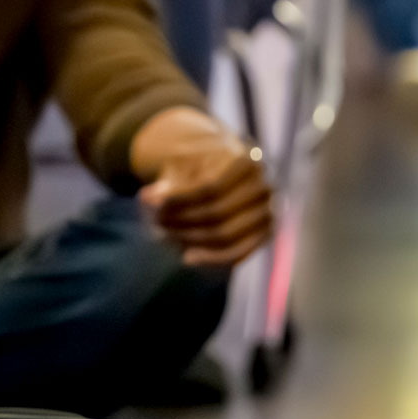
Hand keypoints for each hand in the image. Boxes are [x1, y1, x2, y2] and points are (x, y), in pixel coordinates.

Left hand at [132, 109, 272, 267]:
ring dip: (191, 240)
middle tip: (157, 224)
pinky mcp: (267, 232)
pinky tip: (187, 258)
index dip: (179, 200)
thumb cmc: (200, 165)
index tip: (152, 204)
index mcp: (246, 160)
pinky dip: (211, 259)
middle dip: (182, 222)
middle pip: (217, 213)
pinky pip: (238, 252)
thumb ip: (167, 180)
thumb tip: (148, 198)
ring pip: (226, 236)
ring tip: (166, 237)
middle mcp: (264, 185)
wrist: (228, 169)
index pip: (209, 187)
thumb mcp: (182, 163)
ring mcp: (269, 210)